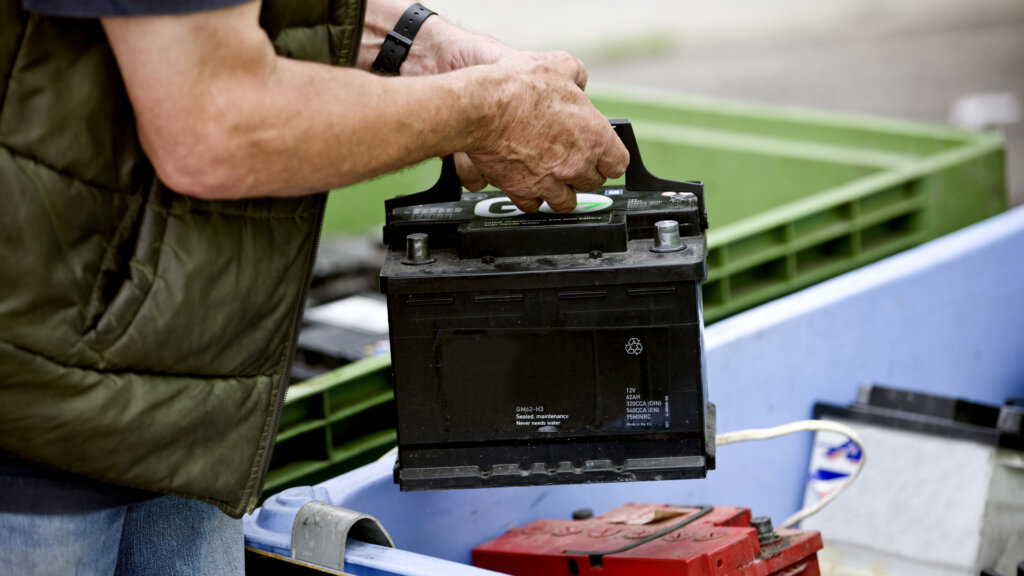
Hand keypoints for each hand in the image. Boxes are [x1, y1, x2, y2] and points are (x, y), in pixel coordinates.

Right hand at [465, 51, 628, 212]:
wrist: (484, 107)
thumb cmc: (521, 87)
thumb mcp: (560, 64)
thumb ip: (577, 76)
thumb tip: (578, 83)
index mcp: (594, 136)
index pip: (618, 164)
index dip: (609, 159)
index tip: (602, 156)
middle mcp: (576, 164)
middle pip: (592, 183)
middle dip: (583, 173)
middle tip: (571, 161)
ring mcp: (550, 182)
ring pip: (566, 202)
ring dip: (561, 191)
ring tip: (552, 178)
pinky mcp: (522, 191)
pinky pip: (534, 205)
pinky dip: (532, 197)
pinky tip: (528, 184)